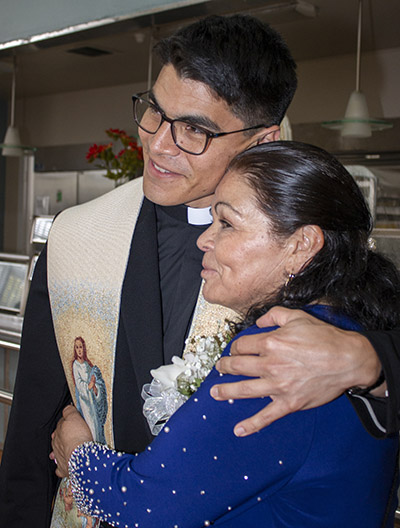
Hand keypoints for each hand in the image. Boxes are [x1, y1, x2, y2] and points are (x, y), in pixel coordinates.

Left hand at [50, 405, 92, 477]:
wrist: (80, 456)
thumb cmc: (78, 437)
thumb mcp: (74, 417)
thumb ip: (69, 411)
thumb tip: (67, 407)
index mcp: (58, 432)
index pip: (61, 424)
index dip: (66, 422)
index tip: (71, 422)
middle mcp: (56, 445)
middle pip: (58, 438)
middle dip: (63, 437)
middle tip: (71, 435)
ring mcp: (59, 457)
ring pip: (58, 452)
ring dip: (62, 450)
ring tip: (68, 449)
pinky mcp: (63, 469)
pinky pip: (60, 468)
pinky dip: (62, 466)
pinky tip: (67, 464)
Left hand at [211, 306, 380, 435]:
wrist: (348, 359)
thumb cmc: (324, 338)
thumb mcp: (297, 316)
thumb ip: (274, 316)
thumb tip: (259, 322)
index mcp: (271, 343)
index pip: (242, 346)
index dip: (235, 347)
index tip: (235, 349)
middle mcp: (270, 365)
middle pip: (237, 366)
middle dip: (225, 367)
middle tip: (220, 368)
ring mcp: (278, 386)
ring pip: (244, 390)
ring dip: (227, 391)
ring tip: (215, 393)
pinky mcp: (289, 403)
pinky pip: (266, 416)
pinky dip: (252, 424)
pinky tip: (239, 429)